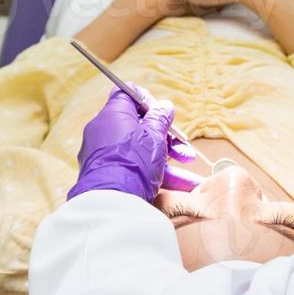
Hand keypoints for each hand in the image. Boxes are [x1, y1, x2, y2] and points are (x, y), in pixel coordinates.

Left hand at [67, 87, 198, 200]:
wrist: (112, 200)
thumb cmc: (134, 161)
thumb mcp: (155, 136)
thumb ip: (160, 119)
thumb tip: (164, 106)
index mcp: (113, 114)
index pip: (128, 95)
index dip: (149, 102)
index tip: (163, 114)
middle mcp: (103, 131)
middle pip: (138, 127)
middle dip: (165, 139)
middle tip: (183, 150)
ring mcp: (103, 154)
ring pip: (139, 151)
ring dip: (166, 162)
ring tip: (191, 178)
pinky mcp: (105, 174)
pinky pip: (133, 169)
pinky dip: (154, 175)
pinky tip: (180, 187)